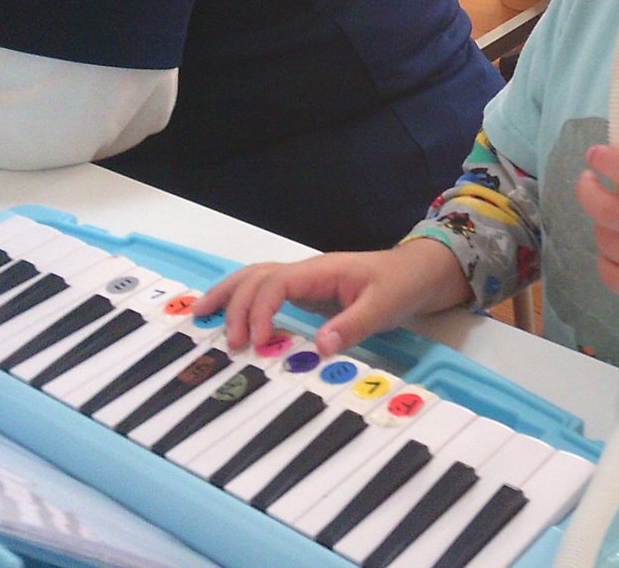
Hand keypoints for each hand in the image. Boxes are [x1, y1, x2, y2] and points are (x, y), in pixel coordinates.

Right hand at [191, 239, 469, 356]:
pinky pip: (267, 291)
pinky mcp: (306, 293)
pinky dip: (243, 300)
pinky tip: (228, 316)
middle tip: (229, 343)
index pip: (276, 283)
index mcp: (321, 271)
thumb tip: (320, 347)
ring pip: (256, 278)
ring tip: (200, 316)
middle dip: (236, 306)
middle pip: (257, 277)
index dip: (260, 310)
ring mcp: (305, 280)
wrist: (419, 272)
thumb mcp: (384, 306)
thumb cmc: (402, 285)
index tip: (257, 342)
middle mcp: (307, 271)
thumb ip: (353, 325)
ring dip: (229, 295)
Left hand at [575, 144, 618, 324]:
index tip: (595, 155)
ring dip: (602, 225)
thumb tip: (616, 151)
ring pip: (605, 240)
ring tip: (617, 222)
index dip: (607, 160)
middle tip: (588, 184)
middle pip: (607, 209)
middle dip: (587, 191)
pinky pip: (608, 272)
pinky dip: (607, 257)